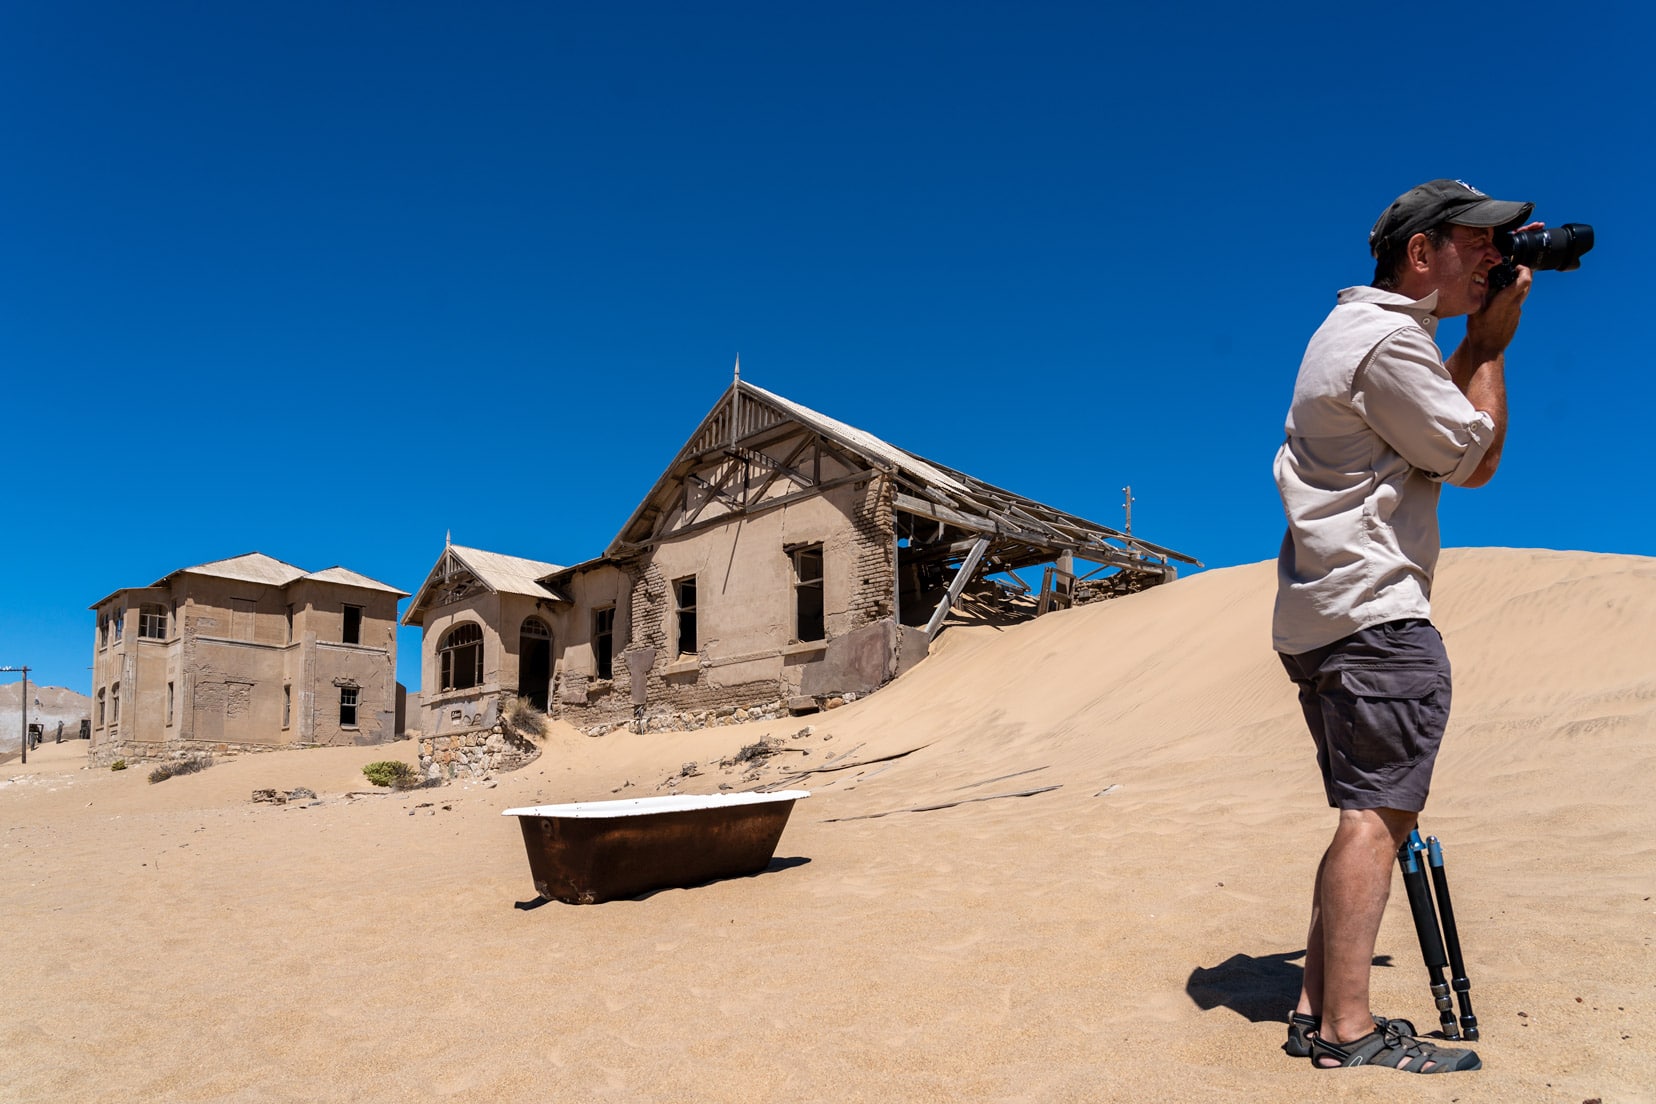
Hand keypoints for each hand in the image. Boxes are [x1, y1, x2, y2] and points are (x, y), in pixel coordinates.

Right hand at [1469, 221, 1540, 352]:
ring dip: (1514, 289)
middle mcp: (1515, 306)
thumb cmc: (1480, 332)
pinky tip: (1496, 306)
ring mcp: (1517, 313)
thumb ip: (1481, 295)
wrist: (1488, 351)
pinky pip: (1515, 306)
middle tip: (1510, 273)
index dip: (1523, 269)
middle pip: (1527, 285)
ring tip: (1498, 290)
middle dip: (1522, 276)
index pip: (1525, 280)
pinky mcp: (1515, 320)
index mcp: (1506, 301)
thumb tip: (1483, 282)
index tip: (1516, 266)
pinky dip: (1510, 301)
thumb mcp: (1475, 311)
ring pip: (1521, 295)